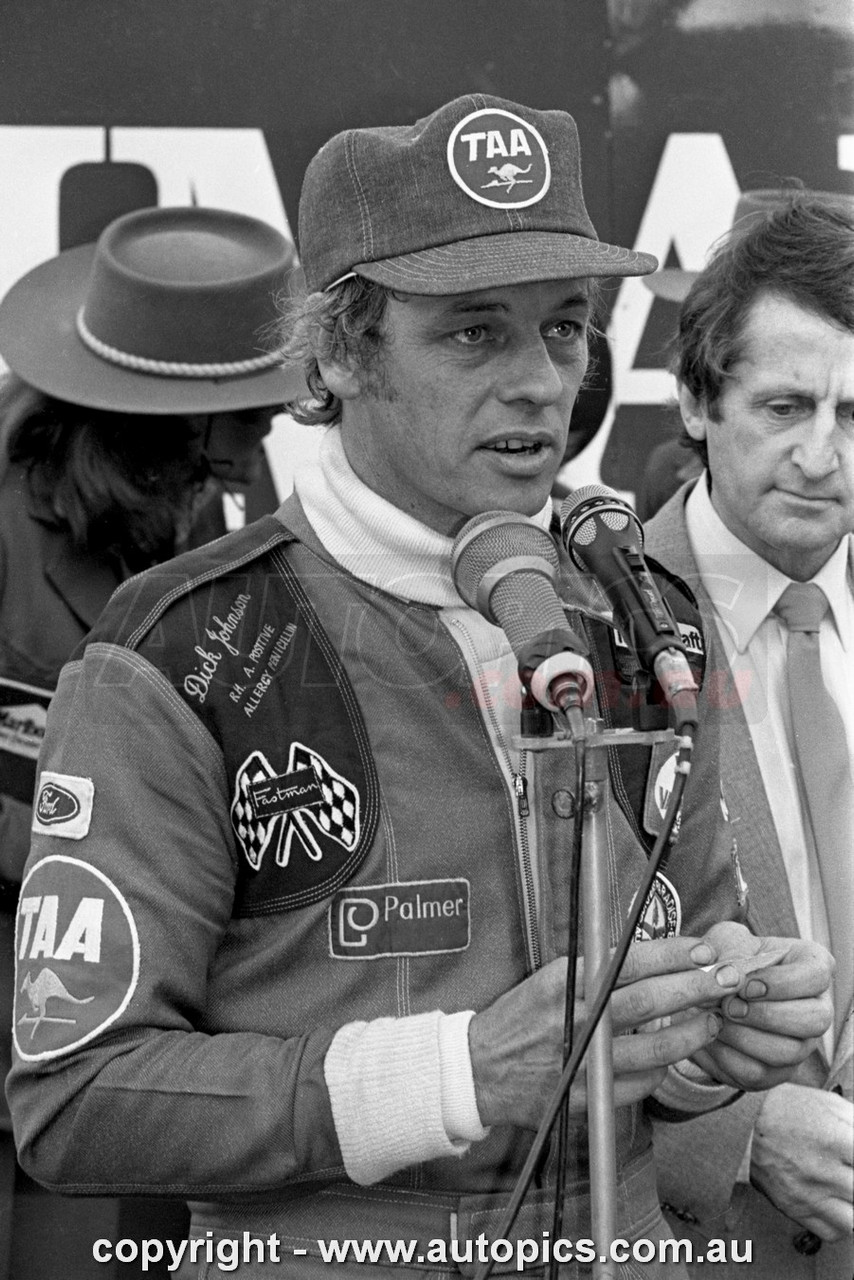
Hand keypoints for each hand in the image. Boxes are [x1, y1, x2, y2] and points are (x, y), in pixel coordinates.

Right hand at [468, 934, 744, 1129]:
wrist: (479, 1070)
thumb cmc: (519, 1018)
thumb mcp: (550, 978)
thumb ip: (594, 970)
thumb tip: (650, 956)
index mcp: (566, 983)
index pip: (630, 962)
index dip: (673, 955)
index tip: (703, 949)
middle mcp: (576, 1021)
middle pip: (650, 1002)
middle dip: (696, 988)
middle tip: (727, 980)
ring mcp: (584, 1063)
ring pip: (654, 1050)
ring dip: (691, 1034)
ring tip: (711, 1021)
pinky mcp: (587, 1097)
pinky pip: (640, 1085)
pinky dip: (661, 1070)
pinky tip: (670, 1058)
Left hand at [689, 923, 833, 1091]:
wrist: (712, 992)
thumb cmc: (730, 958)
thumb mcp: (725, 940)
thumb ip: (723, 945)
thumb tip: (720, 968)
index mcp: (812, 969)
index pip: (816, 976)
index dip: (781, 983)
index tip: (745, 984)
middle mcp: (816, 1009)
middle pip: (814, 1021)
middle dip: (766, 1014)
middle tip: (729, 1005)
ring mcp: (800, 1044)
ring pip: (788, 1052)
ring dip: (745, 1037)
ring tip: (716, 1019)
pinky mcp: (776, 1071)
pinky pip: (758, 1073)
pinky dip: (727, 1056)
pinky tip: (710, 1036)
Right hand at [751, 1083, 852, 1240]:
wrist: (742, 1123)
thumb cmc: (783, 1109)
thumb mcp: (828, 1103)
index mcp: (837, 1141)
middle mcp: (825, 1171)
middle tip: (849, 1171)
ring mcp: (810, 1194)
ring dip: (853, 1205)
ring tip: (847, 1192)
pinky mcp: (796, 1209)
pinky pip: (833, 1232)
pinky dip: (841, 1224)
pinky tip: (837, 1205)